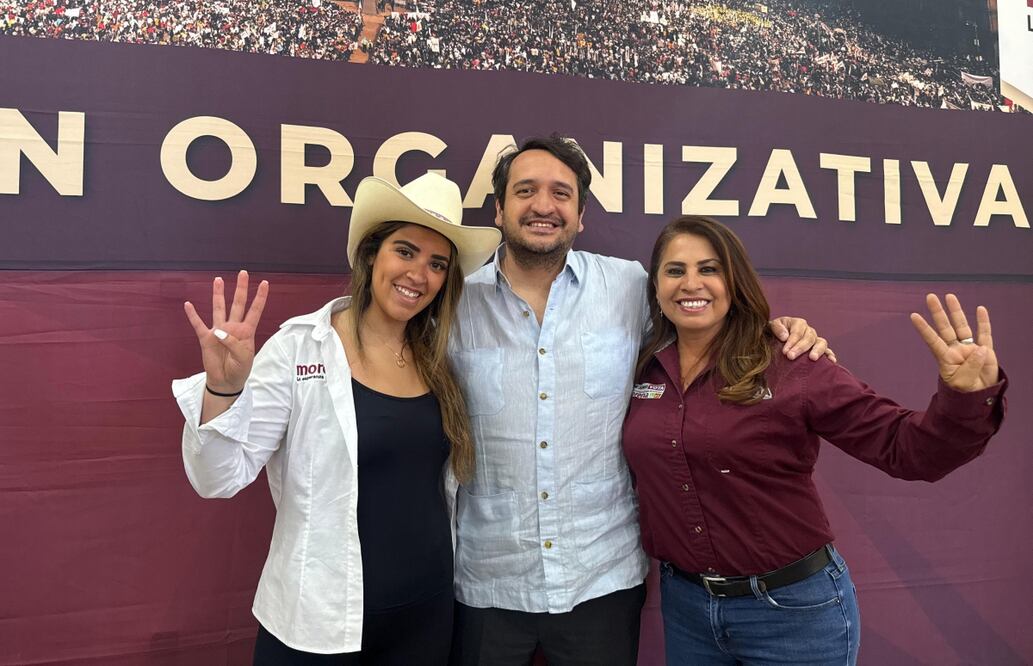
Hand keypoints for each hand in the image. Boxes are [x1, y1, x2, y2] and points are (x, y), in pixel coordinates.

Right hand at [184, 270, 268, 392]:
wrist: (226, 381)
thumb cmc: (239, 369)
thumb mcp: (243, 358)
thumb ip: (233, 343)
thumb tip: (218, 331)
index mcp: (246, 331)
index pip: (254, 310)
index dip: (260, 297)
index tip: (264, 283)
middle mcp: (233, 327)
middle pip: (238, 304)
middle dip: (240, 288)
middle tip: (242, 272)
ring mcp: (219, 331)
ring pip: (219, 309)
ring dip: (218, 295)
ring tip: (218, 280)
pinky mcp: (206, 339)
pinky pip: (198, 325)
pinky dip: (193, 315)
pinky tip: (188, 304)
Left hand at [770, 316, 835, 362]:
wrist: (774, 339)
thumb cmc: (773, 333)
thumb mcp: (772, 326)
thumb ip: (777, 328)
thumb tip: (785, 337)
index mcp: (798, 323)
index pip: (798, 332)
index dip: (792, 341)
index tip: (784, 352)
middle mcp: (809, 331)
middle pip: (809, 338)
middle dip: (800, 348)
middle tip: (791, 357)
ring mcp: (815, 340)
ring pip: (821, 343)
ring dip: (817, 350)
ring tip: (812, 358)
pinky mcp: (819, 349)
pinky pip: (827, 351)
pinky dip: (830, 355)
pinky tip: (831, 361)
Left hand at [910, 293, 997, 391]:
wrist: (979, 397)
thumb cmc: (965, 392)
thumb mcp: (963, 383)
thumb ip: (970, 367)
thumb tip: (981, 349)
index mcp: (945, 358)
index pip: (932, 339)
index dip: (924, 328)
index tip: (913, 315)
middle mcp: (955, 350)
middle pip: (945, 327)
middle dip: (938, 312)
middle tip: (930, 297)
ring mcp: (969, 348)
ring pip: (962, 326)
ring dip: (956, 311)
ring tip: (950, 296)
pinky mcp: (985, 351)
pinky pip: (984, 334)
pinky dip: (983, 322)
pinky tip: (980, 309)